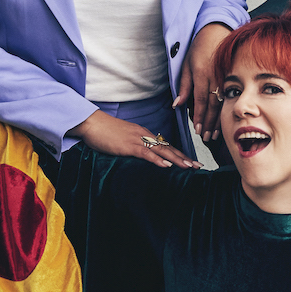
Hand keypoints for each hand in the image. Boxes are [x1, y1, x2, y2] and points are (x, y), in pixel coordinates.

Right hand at [69, 108, 200, 169]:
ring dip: (176, 159)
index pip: (166, 145)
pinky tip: (167, 165)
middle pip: (168, 147)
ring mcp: (137, 140)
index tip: (191, 162)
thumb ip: (135, 146)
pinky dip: (157, 160)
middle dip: (184, 157)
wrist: (92, 123)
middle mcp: (144, 135)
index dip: (180, 154)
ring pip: (161, 150)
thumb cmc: (105, 132)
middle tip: (198, 166)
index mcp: (144, 134)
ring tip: (189, 167)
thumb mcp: (124, 139)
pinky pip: (146, 153)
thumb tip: (144, 156)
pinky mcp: (128, 146)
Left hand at [173, 21, 229, 144]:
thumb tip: (176, 105)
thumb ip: (183, 86)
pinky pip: (230, 96)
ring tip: (215, 134)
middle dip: (209, 123)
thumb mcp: (186, 64)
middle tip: (206, 137)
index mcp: (201, 73)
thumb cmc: (199, 47)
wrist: (217, 30)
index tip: (197, 130)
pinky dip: (227, 110)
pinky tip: (225, 120)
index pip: (199, 100)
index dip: (199, 117)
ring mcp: (225, 76)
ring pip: (222, 103)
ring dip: (219, 120)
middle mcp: (214, 76)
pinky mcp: (232, 76)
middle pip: (212, 105)